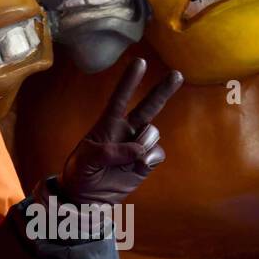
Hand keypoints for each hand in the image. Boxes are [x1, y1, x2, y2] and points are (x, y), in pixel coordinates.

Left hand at [61, 58, 182, 203]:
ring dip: (144, 142)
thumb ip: (109, 153)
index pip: (120, 98)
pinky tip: (138, 167)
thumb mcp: (85, 161)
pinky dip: (149, 159)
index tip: (140, 62)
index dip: (129, 81)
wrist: (87, 197)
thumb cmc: (80, 172)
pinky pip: (157, 153)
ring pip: (153, 133)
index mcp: (107, 124)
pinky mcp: (145, 162)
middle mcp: (126, 130)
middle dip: (162, 91)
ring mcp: (138, 145)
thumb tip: (138, 150)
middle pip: (148, 107)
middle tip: (177, 74)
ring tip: (129, 157)